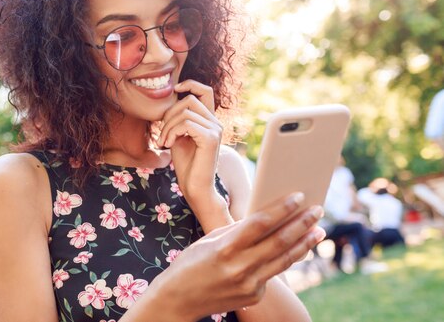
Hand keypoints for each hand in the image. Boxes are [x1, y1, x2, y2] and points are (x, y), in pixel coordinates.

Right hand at [150, 193, 325, 320]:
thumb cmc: (191, 263)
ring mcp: (248, 285)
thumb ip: (237, 230)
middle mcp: (239, 267)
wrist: (179, 300)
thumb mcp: (209, 240)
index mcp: (225, 248)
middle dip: (302, 223)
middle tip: (318, 210)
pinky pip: (272, 274)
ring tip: (319, 230)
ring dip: (304, 243)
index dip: (283, 209)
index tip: (299, 196)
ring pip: (284, 260)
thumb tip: (264, 216)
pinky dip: (285, 259)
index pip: (261, 223)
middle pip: (279, 241)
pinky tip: (296, 249)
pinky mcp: (253, 296)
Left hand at [157, 80, 222, 211]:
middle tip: (162, 135)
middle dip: (169, 115)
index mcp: (209, 120)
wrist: (195, 187)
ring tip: (163, 142)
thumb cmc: (186, 164)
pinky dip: (172, 132)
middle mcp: (216, 123)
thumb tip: (172, 100)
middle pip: (189, 100)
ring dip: (167, 127)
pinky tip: (168, 145)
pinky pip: (186, 124)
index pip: (205, 91)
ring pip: (185, 112)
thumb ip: (178, 119)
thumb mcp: (179, 135)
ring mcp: (215, 130)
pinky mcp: (211, 139)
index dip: (190, 84)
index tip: (174, 90)